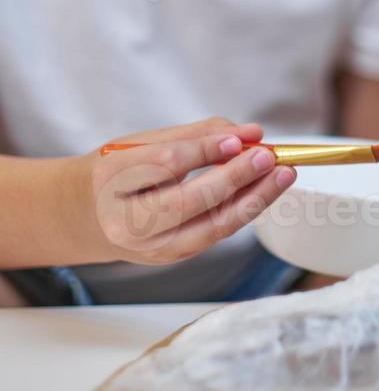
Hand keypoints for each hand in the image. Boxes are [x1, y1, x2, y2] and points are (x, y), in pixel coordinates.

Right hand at [71, 116, 295, 265]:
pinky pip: (214, 234)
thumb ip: (197, 135)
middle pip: (189, 202)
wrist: (83, 216)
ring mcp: (149, 247)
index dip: (205, 152)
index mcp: (111, 181)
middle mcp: (126, 222)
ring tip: (281, 175)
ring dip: (253, 200)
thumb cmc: (116, 172)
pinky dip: (242, 211)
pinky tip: (264, 190)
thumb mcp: (142, 143)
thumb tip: (250, 132)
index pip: (165, 165)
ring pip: (210, 227)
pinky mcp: (172, 258)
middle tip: (268, 156)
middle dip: (234, 178)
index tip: (239, 138)